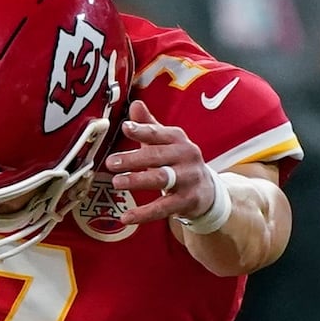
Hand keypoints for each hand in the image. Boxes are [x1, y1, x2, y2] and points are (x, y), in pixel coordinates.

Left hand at [105, 104, 217, 226]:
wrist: (207, 190)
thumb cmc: (178, 162)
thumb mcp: (166, 142)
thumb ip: (149, 125)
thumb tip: (135, 104)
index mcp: (178, 139)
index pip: (157, 133)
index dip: (141, 130)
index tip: (125, 128)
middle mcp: (186, 156)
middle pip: (157, 156)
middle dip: (133, 159)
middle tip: (112, 162)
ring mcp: (188, 178)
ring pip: (161, 179)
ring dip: (138, 180)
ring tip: (117, 182)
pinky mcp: (188, 200)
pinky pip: (164, 207)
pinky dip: (144, 213)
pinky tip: (126, 217)